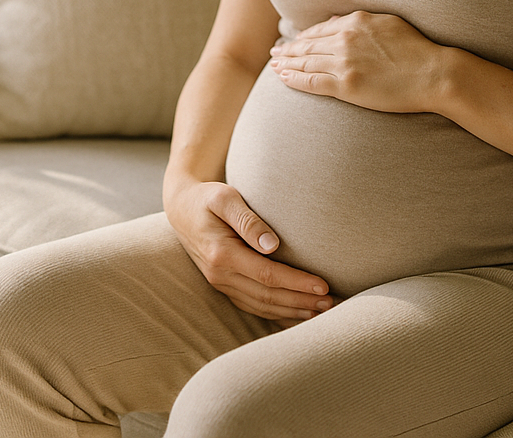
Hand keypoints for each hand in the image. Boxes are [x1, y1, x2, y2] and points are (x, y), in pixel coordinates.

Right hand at [163, 177, 331, 322]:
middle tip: (331, 302)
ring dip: (291, 311)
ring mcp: (220, 283)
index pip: (267, 275)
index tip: (323, 285)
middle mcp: (219, 274)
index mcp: (221, 254)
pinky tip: (295, 315)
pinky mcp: (223, 285)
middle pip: (267, 296)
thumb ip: (248, 220)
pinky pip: (252, 306)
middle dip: (301, 302)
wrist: (181, 208)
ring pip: (260, 306)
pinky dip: (275, 314)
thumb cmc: (207, 197)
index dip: (297, 283)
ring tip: (320, 311)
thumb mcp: (225, 197)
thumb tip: (272, 245)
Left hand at [268, 11, 449, 113]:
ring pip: (306, 62)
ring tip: (274, 65)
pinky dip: (294, 79)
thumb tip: (336, 21)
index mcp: (356, 22)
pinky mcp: (346, 85)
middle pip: (307, 44)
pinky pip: (311, 81)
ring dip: (286, 63)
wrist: (432, 73)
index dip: (303, 36)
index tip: (293, 40)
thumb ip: (360, 21)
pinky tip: (282, 77)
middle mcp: (345, 39)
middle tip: (275, 52)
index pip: (320, 29)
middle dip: (288, 49)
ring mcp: (344, 63)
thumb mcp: (388, 23)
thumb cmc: (417, 50)